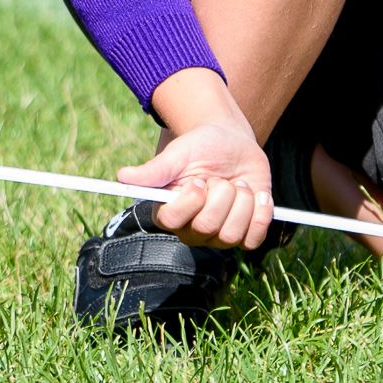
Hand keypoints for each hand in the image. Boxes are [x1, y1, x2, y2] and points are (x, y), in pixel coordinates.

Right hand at [124, 68, 272, 248]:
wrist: (232, 143)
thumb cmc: (199, 147)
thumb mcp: (178, 154)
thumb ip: (154, 170)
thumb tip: (122, 176)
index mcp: (170, 212)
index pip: (173, 221)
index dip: (190, 201)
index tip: (198, 179)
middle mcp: (192, 230)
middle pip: (209, 227)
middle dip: (221, 194)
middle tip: (220, 178)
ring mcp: (219, 236)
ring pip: (233, 234)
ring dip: (242, 200)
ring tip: (238, 183)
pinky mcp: (245, 234)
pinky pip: (254, 239)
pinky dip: (261, 213)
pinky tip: (257, 193)